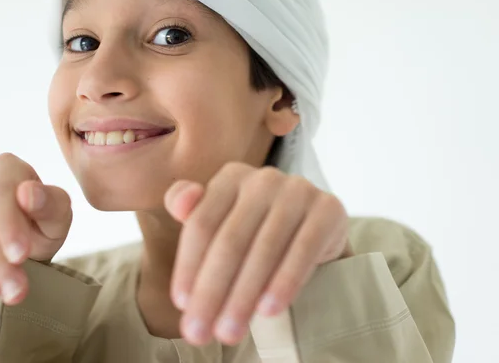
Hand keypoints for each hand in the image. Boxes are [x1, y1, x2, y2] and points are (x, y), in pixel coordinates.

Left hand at [164, 162, 351, 345]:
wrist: (313, 230)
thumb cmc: (256, 229)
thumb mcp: (222, 218)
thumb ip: (193, 211)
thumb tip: (179, 206)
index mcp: (231, 177)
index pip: (202, 223)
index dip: (188, 265)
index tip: (181, 305)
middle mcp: (263, 178)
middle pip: (230, 240)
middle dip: (212, 291)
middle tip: (199, 332)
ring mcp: (298, 190)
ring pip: (264, 250)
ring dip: (243, 296)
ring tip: (229, 332)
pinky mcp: (329, 209)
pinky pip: (303, 251)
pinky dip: (284, 283)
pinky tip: (267, 311)